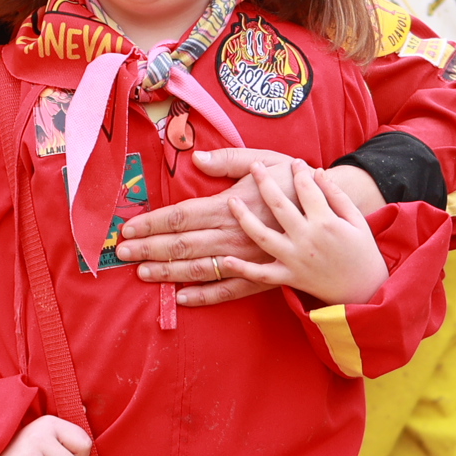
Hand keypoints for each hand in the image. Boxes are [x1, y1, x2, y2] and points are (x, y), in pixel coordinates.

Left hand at [116, 149, 383, 307]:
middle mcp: (234, 234)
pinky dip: (204, 296)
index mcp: (230, 205)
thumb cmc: (296, 181)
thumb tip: (196, 157)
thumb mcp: (264, 160)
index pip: (181, 215)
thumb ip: (229, 160)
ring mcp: (247, 258)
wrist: (334, 212)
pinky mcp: (261, 275)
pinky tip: (181, 298)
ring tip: (142, 275)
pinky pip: (229, 290)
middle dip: (149, 249)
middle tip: (122, 255)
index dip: (152, 223)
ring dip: (168, 273)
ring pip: (200, 268)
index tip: (128, 229)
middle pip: (183, 244)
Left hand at [224, 161, 387, 306]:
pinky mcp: (289, 278)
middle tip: (255, 168)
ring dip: (244, 218)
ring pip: (262, 236)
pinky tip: (225, 259)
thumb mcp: (356, 219)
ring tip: (232, 201)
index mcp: (326, 222)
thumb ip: (335, 195)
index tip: (293, 162)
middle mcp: (307, 239)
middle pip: (279, 206)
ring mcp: (295, 259)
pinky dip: (243, 268)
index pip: (307, 189)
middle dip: (265, 183)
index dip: (299, 172)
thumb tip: (316, 172)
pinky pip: (261, 274)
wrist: (365, 289)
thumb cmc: (362, 251)